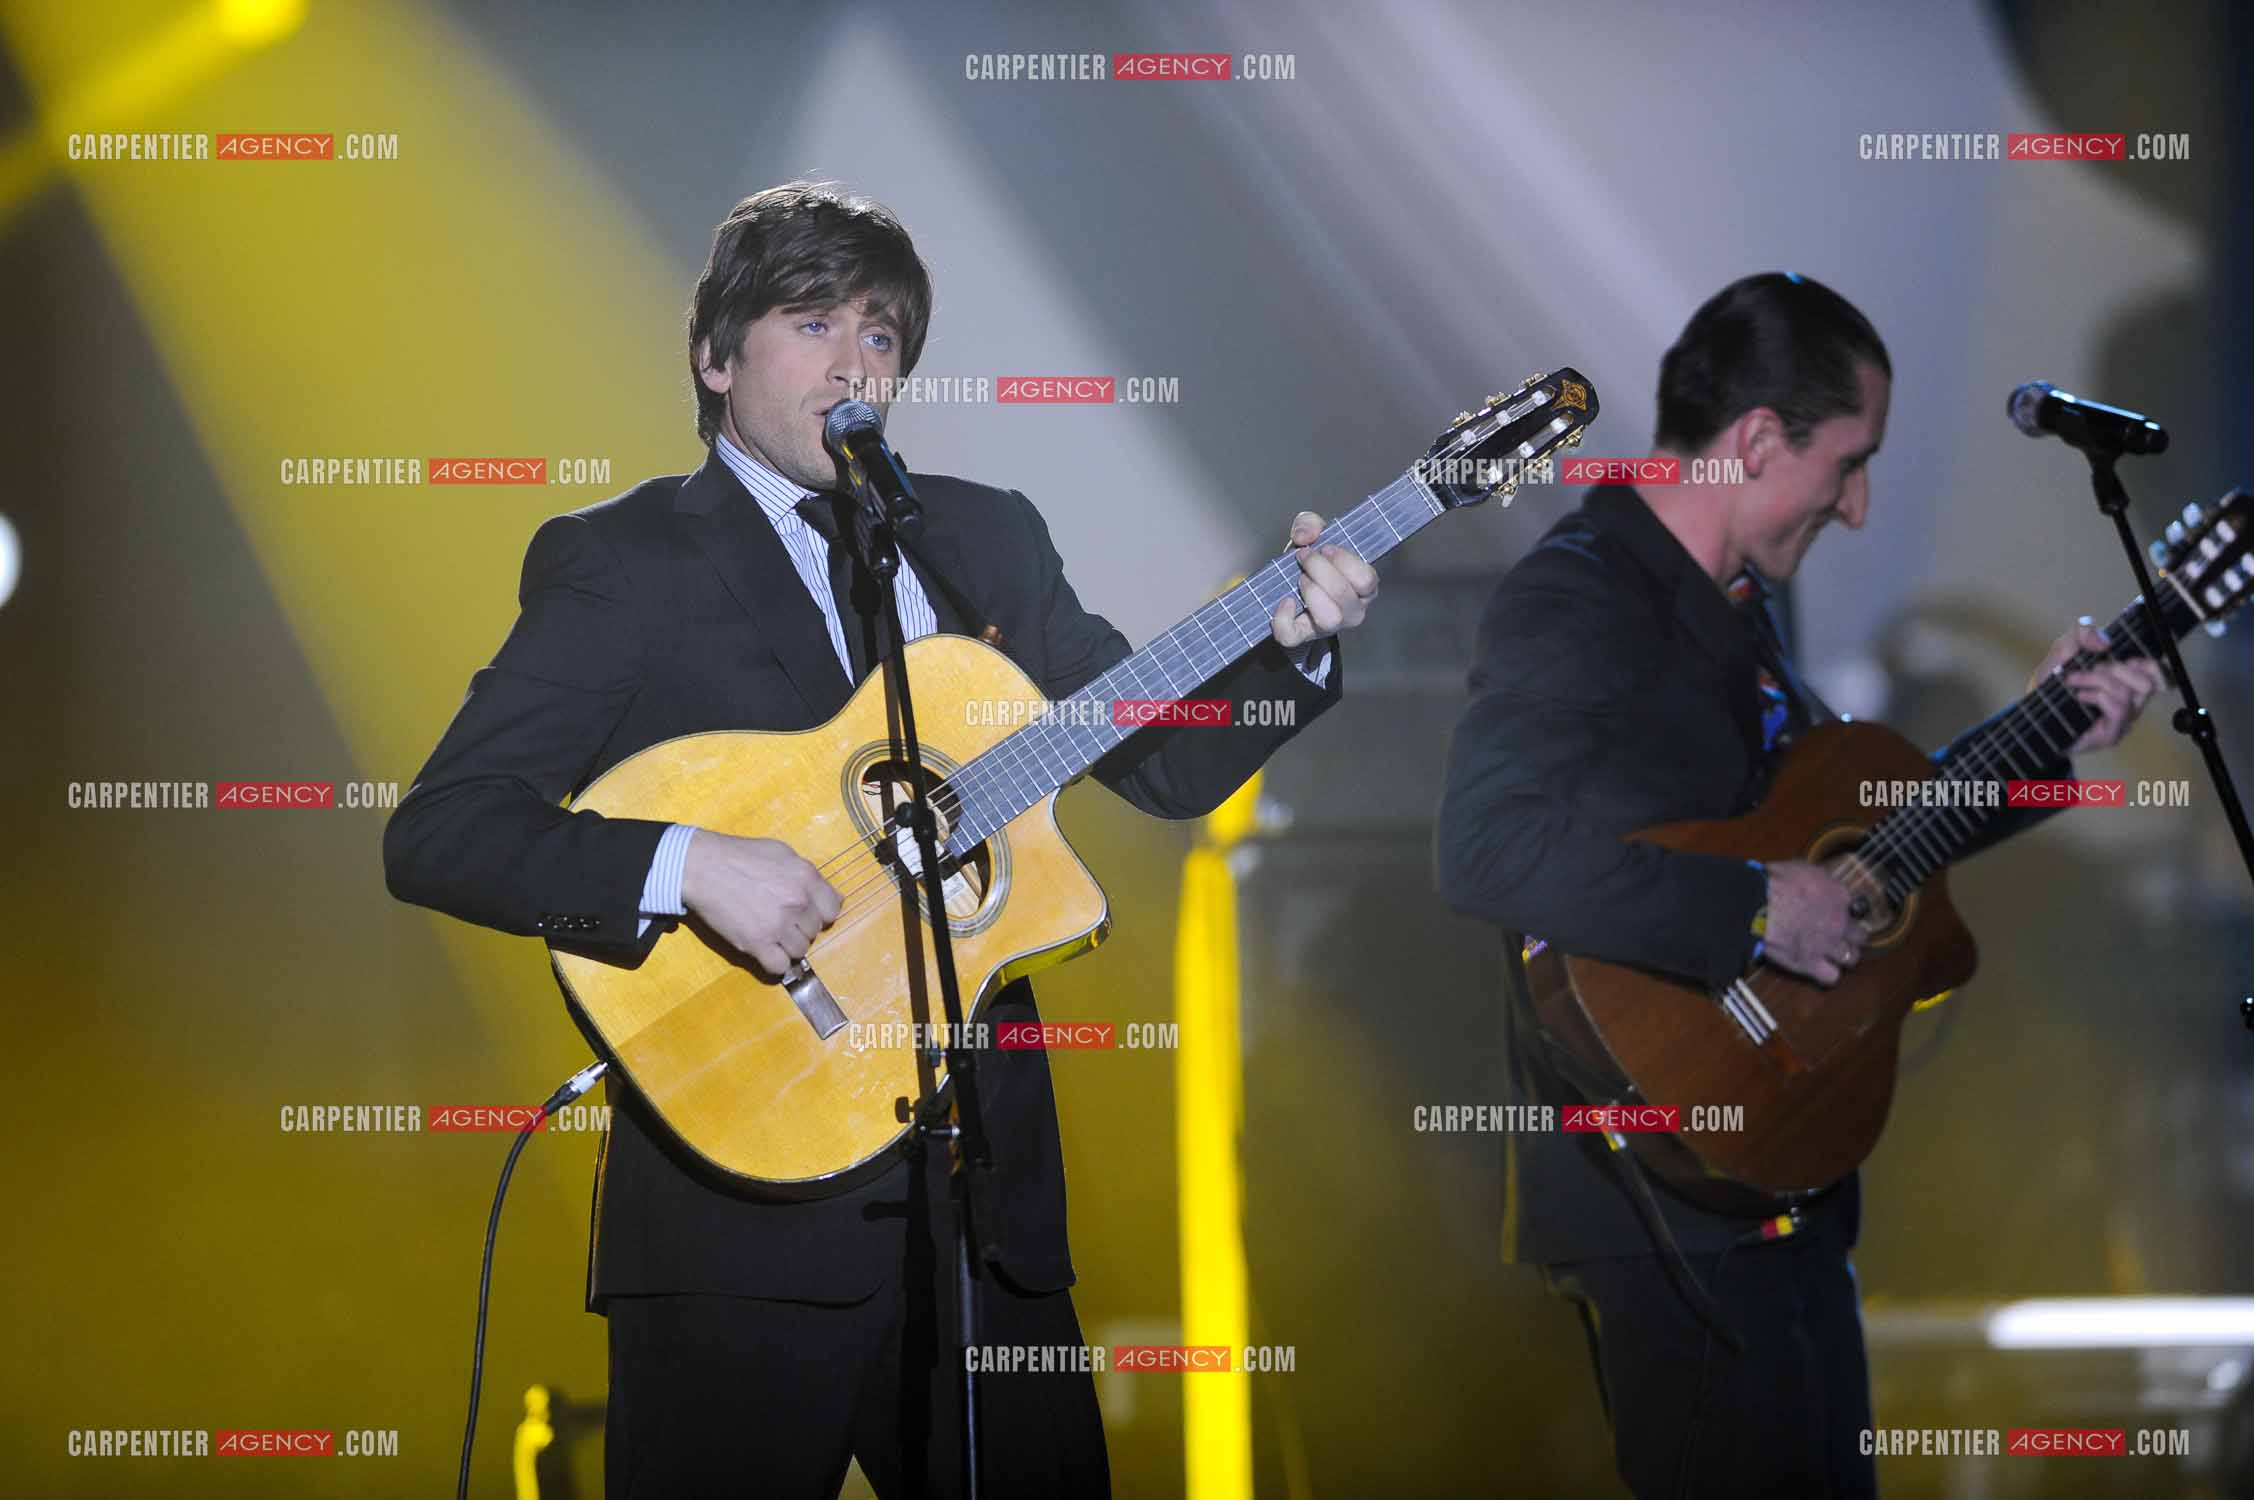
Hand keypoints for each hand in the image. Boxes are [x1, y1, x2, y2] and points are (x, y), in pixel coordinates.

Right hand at [680, 832, 841, 973]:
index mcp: (806, 878)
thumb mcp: (783, 853)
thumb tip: (836, 898)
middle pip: (814, 931)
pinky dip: (774, 962)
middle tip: (778, 918)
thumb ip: (810, 876)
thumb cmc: (740, 856)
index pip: (833, 910)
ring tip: (768, 931)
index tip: (805, 912)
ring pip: (800, 950)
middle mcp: (797, 902)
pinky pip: (779, 967)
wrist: (702, 867)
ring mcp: (778, 925)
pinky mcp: (757, 943)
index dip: (819, 913)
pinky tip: (764, 950)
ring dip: (787, 945)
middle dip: (799, 927)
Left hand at [1270, 510, 1376, 649]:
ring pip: (1329, 619)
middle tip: (1304, 557)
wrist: (1296, 587)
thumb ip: (1310, 524)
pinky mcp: (1304, 635)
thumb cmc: (1315, 564)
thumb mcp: (1315, 537)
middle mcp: (1354, 611)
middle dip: (1318, 569)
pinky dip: (1283, 618)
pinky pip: (1292, 635)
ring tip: (1300, 579)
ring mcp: (1331, 627)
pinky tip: (1285, 601)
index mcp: (1365, 588)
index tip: (1325, 548)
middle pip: (1342, 594)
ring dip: (1311, 592)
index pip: (1366, 579)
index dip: (1343, 560)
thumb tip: (1304, 535)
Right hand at [1760, 859, 1868, 987]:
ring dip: (1843, 956)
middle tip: (1841, 935)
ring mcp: (1827, 944)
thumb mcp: (1800, 867)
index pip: (1856, 906)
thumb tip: (1817, 880)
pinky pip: (1831, 977)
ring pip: (1851, 958)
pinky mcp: (1811, 963)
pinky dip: (1827, 974)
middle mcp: (1839, 921)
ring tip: (1833, 954)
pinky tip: (1819, 969)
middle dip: (1852, 936)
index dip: (1847, 910)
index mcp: (1838, 895)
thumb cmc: (1772, 883)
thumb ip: (1817, 877)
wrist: (1757, 906)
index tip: (1839, 911)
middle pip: (1860, 935)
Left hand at [2027, 618, 2165, 754]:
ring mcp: (2122, 720)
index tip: (2127, 659)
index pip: (2162, 676)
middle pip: (2147, 682)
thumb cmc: (2052, 683)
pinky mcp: (2111, 735)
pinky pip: (2119, 710)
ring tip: (2074, 680)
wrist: (2032, 711)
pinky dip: (2097, 696)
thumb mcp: (2065, 648)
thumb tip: (2105, 641)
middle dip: (2115, 668)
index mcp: (2128, 682)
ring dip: (2096, 680)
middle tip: (2091, 668)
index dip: (2152, 665)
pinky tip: (2079, 696)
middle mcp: (2131, 702)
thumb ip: (2082, 631)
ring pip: (2127, 693)